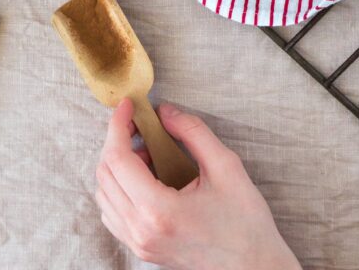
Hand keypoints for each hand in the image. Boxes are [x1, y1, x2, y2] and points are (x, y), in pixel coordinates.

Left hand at [95, 98, 300, 269]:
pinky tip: (144, 176)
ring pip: (104, 195)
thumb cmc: (244, 221)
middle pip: (105, 175)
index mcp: (159, 210)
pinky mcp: (143, 249)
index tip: (128, 105)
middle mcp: (141, 231)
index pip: (118, 160)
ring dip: (117, 165)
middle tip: (139, 123)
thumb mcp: (225, 166)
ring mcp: (139, 244)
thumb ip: (192, 132)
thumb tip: (165, 112)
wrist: (253, 266)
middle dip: (116, 140)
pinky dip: (119, 188)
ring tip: (147, 151)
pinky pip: (113, 214)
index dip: (118, 126)